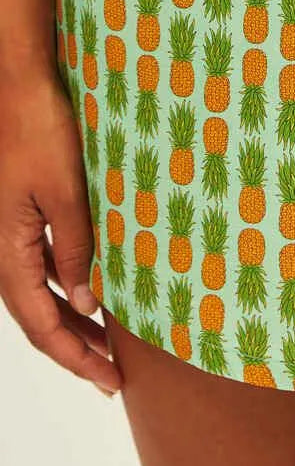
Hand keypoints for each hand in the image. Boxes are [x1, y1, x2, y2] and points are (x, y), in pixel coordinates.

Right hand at [0, 56, 121, 396]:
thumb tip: (85, 304)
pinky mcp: (21, 214)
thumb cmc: (41, 130)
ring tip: (107, 344)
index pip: (42, 325)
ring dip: (70, 323)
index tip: (108, 380)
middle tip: (112, 376)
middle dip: (75, 350)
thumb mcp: (67, 192)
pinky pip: (40, 267)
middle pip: (37, 318)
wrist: (18, 85)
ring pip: (38, 296)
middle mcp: (3, 250)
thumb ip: (74, 249)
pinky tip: (89, 293)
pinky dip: (64, 290)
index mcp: (8, 251)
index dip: (75, 356)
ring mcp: (10, 233)